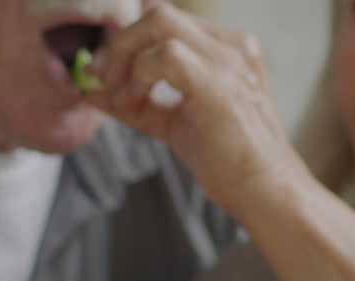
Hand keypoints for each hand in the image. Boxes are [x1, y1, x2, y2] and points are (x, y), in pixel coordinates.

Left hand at [85, 4, 309, 216]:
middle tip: (102, 78)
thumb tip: (90, 89)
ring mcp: (229, 61)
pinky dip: (139, 75)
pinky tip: (137, 102)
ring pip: (160, 23)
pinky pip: (166, 56)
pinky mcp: (219, 84)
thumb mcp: (172, 122)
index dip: (127, 40)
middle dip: (120, 43)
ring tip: (121, 96)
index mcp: (227, 49)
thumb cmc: (226, 160)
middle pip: (159, 14)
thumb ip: (135, 101)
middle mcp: (231, 46)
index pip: (166, 21)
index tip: (104, 71)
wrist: (264, 190)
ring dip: (125, 57)